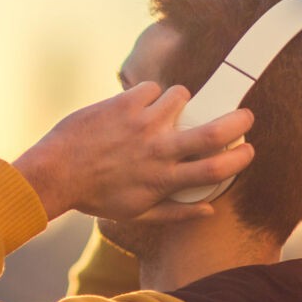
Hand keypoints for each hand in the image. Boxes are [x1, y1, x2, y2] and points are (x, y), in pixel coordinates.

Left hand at [12, 82, 254, 222]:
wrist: (54, 174)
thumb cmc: (94, 196)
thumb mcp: (135, 213)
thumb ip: (175, 213)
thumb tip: (209, 209)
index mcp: (163, 180)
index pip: (216, 170)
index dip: (239, 158)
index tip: (247, 150)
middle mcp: (157, 151)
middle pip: (213, 132)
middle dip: (238, 120)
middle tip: (243, 115)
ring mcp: (141, 125)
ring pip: (181, 97)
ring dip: (180, 101)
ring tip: (166, 110)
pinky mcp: (123, 105)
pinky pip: (151, 88)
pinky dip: (149, 94)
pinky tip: (135, 106)